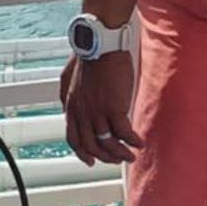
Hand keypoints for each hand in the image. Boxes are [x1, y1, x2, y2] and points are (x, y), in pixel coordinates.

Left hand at [64, 51, 142, 166]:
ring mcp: (97, 112)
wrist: (98, 45)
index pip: (73, 139)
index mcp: (71, 107)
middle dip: (104, 157)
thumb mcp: (67, 80)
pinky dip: (132, 141)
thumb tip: (69, 108)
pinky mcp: (114, 107)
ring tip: (130, 155)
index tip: (90, 160)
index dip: (82, 153)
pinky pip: (124, 133)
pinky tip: (139, 143)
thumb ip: (68, 98)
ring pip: (108, 143)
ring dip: (120, 153)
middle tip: (116, 159)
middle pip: (91, 146)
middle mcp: (82, 113)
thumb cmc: (86, 56)